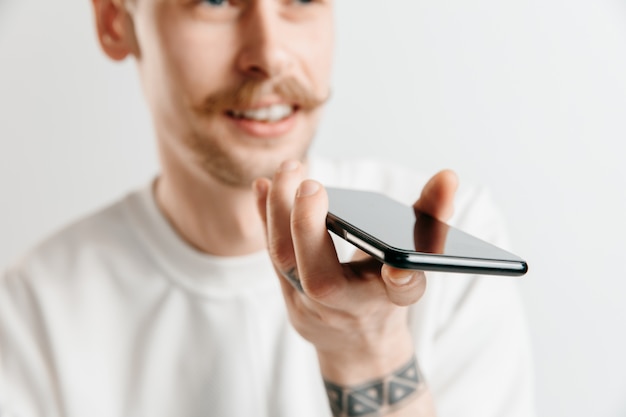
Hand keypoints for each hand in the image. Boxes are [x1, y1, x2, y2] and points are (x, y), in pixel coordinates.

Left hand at [253, 161, 457, 382]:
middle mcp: (349, 307)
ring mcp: (312, 305)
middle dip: (309, 228)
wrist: (355, 345)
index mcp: (389, 301)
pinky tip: (262, 186)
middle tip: (311, 185)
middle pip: (322, 281)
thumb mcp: (414, 263)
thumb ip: (431, 220)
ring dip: (281, 213)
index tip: (398, 268)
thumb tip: (448, 177)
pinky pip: (271, 255)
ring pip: (286, 264)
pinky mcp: (288, 295)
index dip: (402, 281)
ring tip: (290, 170)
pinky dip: (265, 218)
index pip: (400, 294)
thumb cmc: (385, 296)